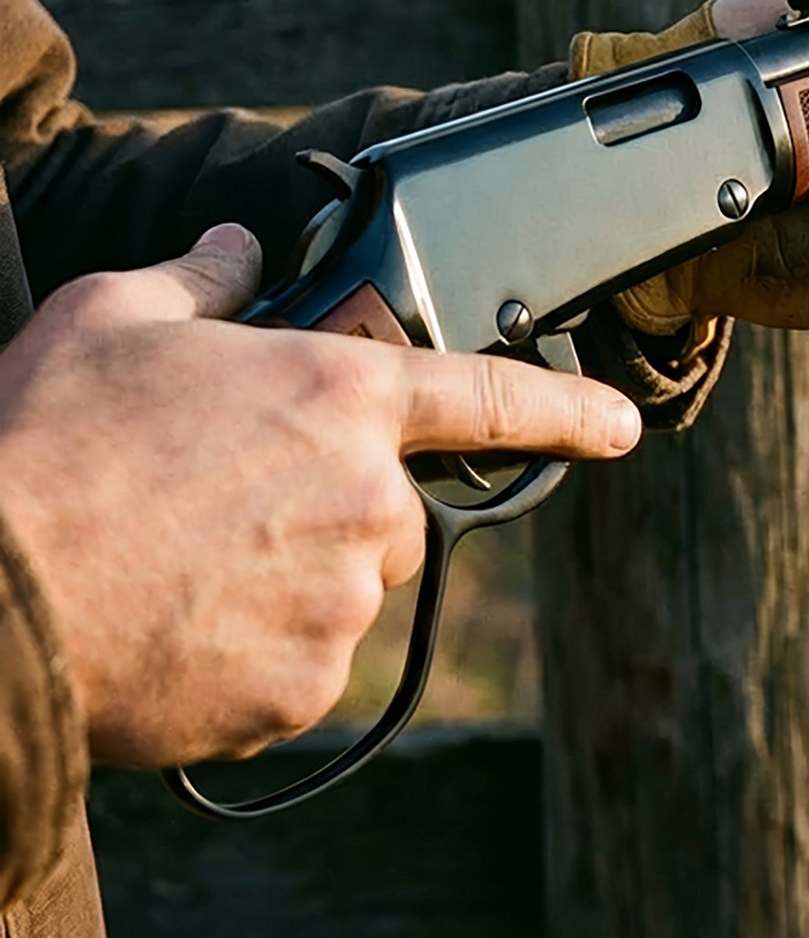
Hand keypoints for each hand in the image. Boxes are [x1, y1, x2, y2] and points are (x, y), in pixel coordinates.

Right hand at [0, 225, 639, 766]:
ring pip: (346, 588)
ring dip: (291, 579)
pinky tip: (180, 625)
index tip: (622, 426)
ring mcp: (341, 601)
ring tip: (182, 563)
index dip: (568, 409)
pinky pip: (303, 664)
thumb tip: (244, 250)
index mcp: (340, 396)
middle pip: (392, 510)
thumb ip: (208, 279)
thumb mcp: (116, 317)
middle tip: (230, 506)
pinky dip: (257, 650)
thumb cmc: (46, 443)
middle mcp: (364, 498)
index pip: (488, 395)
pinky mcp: (303, 687)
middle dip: (337, 506)